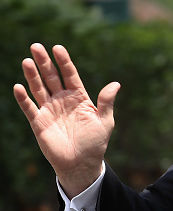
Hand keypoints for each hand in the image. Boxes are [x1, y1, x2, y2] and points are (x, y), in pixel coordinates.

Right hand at [13, 43, 119, 197]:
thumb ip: (107, 102)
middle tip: (36, 46)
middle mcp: (62, 100)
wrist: (81, 163)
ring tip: (27, 60)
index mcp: (79, 97)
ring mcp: (49, 110)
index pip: (70, 74)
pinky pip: (29, 108)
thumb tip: (115, 84)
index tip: (58, 48)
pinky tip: (18, 86)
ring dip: (32, 75)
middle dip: (44, 62)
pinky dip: (23, 98)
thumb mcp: (105, 121)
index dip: (64, 61)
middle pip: (51, 77)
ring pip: (39, 88)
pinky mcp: (39, 123)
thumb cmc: (96, 142)